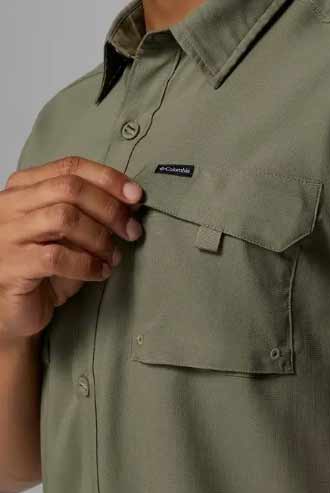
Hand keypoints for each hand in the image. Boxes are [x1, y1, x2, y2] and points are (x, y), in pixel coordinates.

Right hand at [0, 156, 143, 338]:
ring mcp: (7, 234)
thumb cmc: (43, 270)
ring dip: (99, 237)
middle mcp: (10, 204)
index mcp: (23, 187)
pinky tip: (100, 273)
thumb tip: (132, 199)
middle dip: (110, 208)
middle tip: (132, 230)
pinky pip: (56, 258)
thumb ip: (93, 214)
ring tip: (113, 256)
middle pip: (70, 188)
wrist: (13, 309)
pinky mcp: (11, 266)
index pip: (70, 167)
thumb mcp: (72, 235)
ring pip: (64, 218)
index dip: (108, 178)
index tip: (136, 196)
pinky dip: (87, 265)